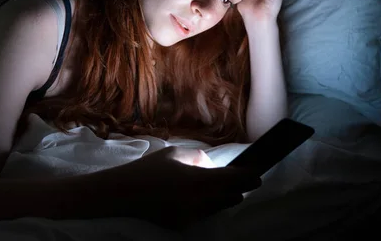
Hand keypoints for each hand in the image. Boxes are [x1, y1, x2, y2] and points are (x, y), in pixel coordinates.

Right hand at [110, 146, 261, 229]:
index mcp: (197, 180)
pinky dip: (210, 205)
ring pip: (219, 207)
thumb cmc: (148, 170)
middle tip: (251, 180)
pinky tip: (209, 197)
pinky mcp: (183, 225)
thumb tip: (210, 165)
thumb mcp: (174, 154)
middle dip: (241, 188)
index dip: (247, 176)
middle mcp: (197, 201)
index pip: (232, 180)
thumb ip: (197, 158)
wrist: (123, 195)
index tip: (258, 172)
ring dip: (226, 198)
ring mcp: (191, 216)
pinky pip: (204, 214)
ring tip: (234, 189)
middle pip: (231, 197)